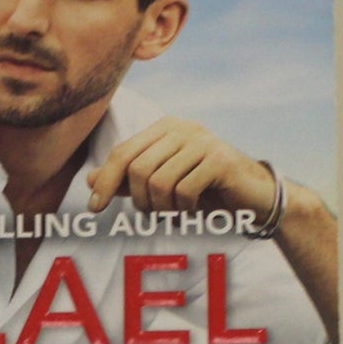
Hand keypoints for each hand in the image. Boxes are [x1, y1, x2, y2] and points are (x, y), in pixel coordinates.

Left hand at [86, 116, 277, 220]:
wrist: (253, 197)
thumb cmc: (205, 191)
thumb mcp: (161, 185)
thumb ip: (127, 180)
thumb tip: (89, 180)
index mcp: (164, 128)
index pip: (122, 152)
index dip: (104, 181)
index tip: (94, 208)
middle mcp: (182, 128)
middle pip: (137, 168)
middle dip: (139, 201)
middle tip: (154, 216)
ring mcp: (202, 141)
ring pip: (159, 183)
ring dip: (163, 209)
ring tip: (176, 214)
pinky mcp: (219, 159)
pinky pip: (183, 191)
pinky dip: (184, 210)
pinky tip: (193, 212)